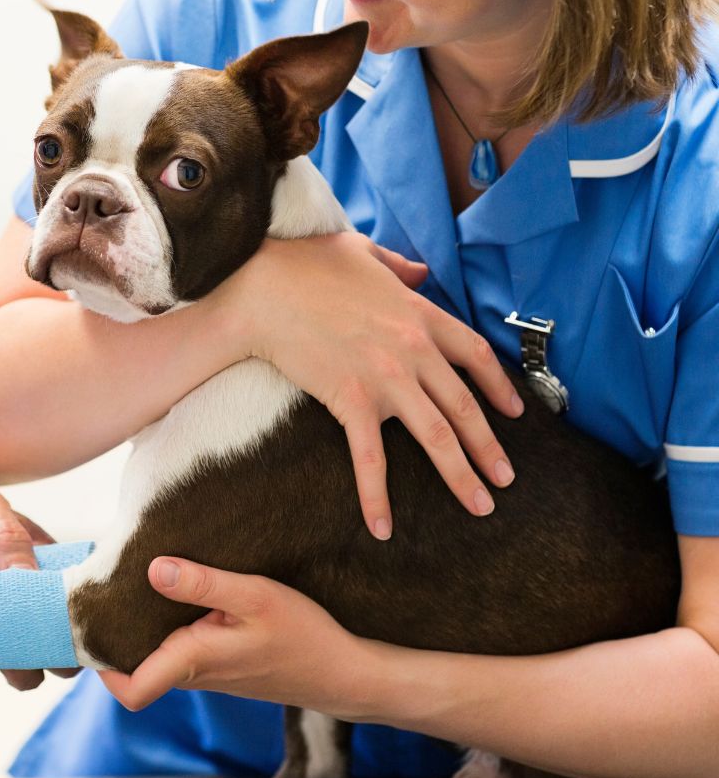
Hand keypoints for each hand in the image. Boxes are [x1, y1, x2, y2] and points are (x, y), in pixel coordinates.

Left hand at [0, 461, 75, 689]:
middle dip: (54, 653)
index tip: (75, 628)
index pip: (75, 595)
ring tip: (4, 657)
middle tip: (40, 651)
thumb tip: (30, 580)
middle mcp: (20, 593)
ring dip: (19, 670)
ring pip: (21, 661)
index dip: (80, 616)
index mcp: (40, 558)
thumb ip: (9, 538)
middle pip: (54, 637)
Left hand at [98, 557, 373, 716]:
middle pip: (133, 666)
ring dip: (142, 625)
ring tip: (134, 579)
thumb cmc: (304, 635)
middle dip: (114, 633)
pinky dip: (168, 624)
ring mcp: (207, 672)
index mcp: (194, 661)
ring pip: (156, 655)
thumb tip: (153, 568)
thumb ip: (204, 583)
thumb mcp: (255, 596)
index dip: (100, 665)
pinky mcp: (220, 663)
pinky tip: (176, 590)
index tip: (89, 623)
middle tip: (104, 587)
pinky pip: (179, 648)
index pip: (130, 690)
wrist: (343, 672)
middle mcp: (194, 673)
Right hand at [221, 231, 522, 538]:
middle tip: (505, 480)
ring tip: (479, 504)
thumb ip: (398, 264)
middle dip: (490, 447)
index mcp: (419, 314)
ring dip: (462, 475)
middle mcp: (414, 349)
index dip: (499, 386)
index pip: (474, 354)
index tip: (515, 412)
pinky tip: (383, 527)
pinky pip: (371, 457)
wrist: (262, 290)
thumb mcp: (360, 251)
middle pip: (465, 406)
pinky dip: (378, 496)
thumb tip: (419, 271)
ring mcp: (386, 377)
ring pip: (437, 436)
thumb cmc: (304, 265)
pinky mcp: (351, 399)